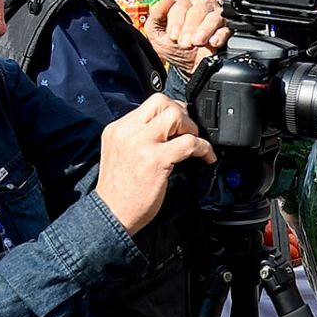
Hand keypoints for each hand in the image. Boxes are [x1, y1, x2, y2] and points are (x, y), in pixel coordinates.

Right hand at [95, 94, 215, 233]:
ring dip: (191, 127)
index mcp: (118, 129)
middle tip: (187, 131)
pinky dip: (204, 148)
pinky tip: (206, 157)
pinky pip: (189, 142)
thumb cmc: (119, 190)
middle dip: (182, 114)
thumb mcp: (120, 152)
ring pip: (176, 116)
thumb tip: (168, 128)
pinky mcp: (156, 159)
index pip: (150, 104)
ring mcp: (141, 144)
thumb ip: (138, 137)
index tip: (180, 124)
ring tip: (193, 143)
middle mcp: (127, 132)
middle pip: (162, 102)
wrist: (110, 214)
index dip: (171, 110)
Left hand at [144, 0, 230, 72]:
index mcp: (183, 2)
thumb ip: (156, 14)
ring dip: (204, 30)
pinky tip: (213, 43)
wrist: (188, 66)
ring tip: (197, 42)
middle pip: (199, 8)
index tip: (173, 36)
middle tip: (184, 43)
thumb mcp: (155, 33)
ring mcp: (216, 15)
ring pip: (213, 16)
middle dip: (189, 28)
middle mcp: (201, 5)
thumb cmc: (173, 46)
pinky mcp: (227, 28)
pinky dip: (219, 36)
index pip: (182, 2)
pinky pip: (226, 28)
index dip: (176, 20)